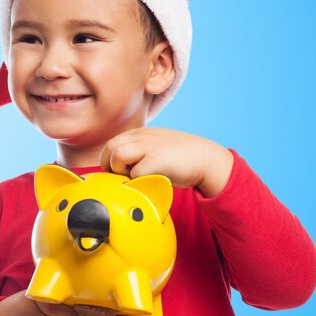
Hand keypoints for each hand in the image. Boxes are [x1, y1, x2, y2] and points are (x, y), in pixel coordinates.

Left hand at [99, 127, 233, 197]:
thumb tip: (116, 167)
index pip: (111, 144)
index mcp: (139, 133)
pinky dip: (137, 181)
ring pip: (118, 156)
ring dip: (121, 170)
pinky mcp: (157, 160)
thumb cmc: (178, 159)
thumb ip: (136, 152)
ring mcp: (149, 146)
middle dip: (110, 165)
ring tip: (135, 177)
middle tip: (122, 177)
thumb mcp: (153, 147)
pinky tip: (148, 182)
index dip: (109, 160)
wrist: (206, 159)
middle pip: (110, 147)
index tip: (118, 172)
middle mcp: (141, 136)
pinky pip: (135, 172)